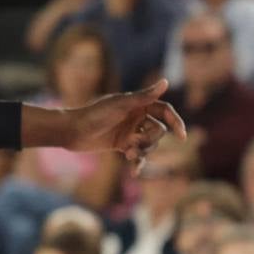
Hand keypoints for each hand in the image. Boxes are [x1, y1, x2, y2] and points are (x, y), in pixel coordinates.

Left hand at [59, 79, 185, 159]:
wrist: (72, 131)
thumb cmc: (95, 114)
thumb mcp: (121, 105)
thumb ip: (144, 96)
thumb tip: (166, 81)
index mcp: (137, 103)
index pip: (164, 111)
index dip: (175, 122)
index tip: (181, 137)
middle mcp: (136, 116)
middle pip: (158, 131)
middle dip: (150, 140)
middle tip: (135, 143)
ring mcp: (130, 131)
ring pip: (149, 145)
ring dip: (142, 151)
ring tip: (129, 155)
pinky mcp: (122, 145)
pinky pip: (138, 155)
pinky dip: (137, 163)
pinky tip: (134, 172)